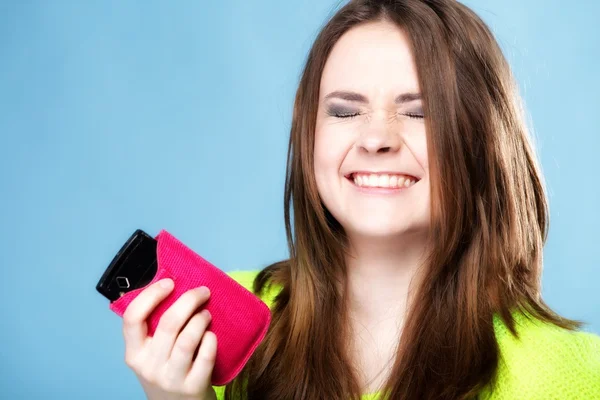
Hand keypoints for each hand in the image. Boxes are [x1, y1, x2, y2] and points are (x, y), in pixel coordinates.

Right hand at [121, 278, 217, 399]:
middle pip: (168, 324)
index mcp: (134, 354)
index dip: (151, 295)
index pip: (132, 318)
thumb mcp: (150, 354)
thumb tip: (173, 287)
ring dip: (200, 319)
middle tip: (202, 292)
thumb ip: (154, 329)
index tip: (169, 282)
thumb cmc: (165, 372)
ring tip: (206, 313)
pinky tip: (212, 335)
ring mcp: (171, 378)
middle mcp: (149, 367)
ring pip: (188, 339)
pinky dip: (211, 340)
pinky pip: (206, 356)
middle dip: (188, 300)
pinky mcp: (193, 387)